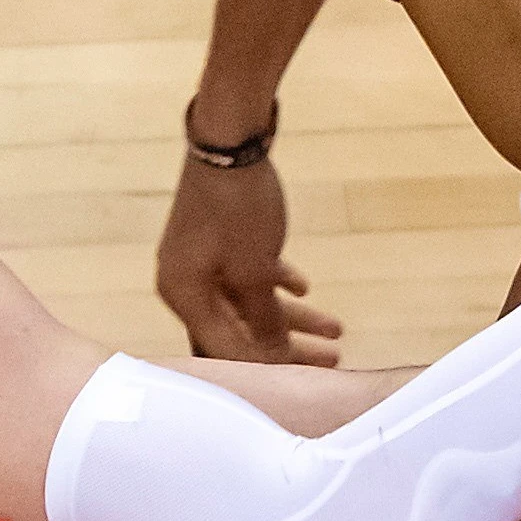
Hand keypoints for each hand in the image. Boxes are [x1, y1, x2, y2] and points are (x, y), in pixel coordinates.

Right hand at [157, 161, 342, 363]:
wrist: (230, 140)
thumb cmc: (237, 208)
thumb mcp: (255, 270)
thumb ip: (264, 318)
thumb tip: (273, 356)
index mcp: (183, 295)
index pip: (223, 350)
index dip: (266, 368)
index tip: (306, 380)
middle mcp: (186, 282)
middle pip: (240, 329)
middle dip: (290, 345)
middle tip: (334, 359)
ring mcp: (202, 259)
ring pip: (250, 301)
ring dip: (293, 316)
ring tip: (336, 330)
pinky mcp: (219, 238)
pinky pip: (248, 273)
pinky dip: (276, 283)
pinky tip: (305, 289)